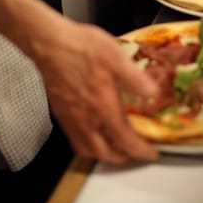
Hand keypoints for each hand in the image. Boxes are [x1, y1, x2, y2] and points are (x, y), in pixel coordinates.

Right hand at [35, 15, 159, 163]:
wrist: (49, 44)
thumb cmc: (80, 47)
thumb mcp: (116, 57)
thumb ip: (135, 79)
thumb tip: (153, 94)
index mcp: (103, 107)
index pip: (125, 140)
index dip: (141, 150)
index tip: (151, 152)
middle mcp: (86, 118)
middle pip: (105, 153)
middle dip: (123, 158)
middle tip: (135, 153)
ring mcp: (71, 117)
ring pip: (87, 149)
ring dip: (104, 155)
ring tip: (114, 148)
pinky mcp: (60, 112)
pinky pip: (74, 139)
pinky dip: (87, 145)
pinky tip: (92, 134)